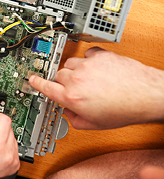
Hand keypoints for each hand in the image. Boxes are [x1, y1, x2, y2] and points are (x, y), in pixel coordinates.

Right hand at [29, 47, 163, 129]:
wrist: (146, 95)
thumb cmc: (125, 110)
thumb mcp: (94, 125)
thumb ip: (75, 120)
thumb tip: (69, 113)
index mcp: (72, 97)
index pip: (46, 88)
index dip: (36, 83)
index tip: (33, 79)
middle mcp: (77, 79)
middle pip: (58, 75)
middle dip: (63, 81)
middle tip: (74, 88)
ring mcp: (88, 65)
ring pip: (70, 63)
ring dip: (74, 70)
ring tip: (87, 79)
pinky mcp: (100, 55)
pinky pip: (86, 53)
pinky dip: (89, 60)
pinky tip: (96, 68)